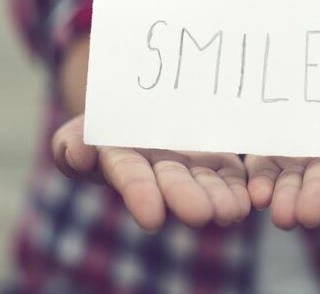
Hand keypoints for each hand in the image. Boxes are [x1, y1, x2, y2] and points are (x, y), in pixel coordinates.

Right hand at [52, 115, 249, 231]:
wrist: (145, 102)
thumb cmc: (107, 116)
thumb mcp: (82, 125)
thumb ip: (73, 141)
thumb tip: (80, 155)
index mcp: (124, 162)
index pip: (131, 178)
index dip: (140, 195)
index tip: (152, 216)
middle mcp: (158, 171)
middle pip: (173, 184)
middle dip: (186, 199)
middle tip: (201, 215)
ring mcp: (190, 166)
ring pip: (205, 183)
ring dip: (218, 199)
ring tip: (231, 212)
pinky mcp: (217, 160)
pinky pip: (229, 175)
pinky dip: (237, 189)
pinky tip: (246, 201)